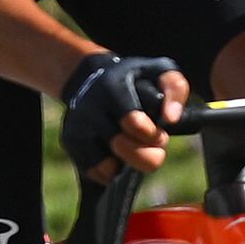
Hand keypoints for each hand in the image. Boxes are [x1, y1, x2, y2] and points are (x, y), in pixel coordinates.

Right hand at [61, 52, 187, 178]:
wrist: (89, 77)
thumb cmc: (133, 79)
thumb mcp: (158, 71)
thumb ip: (174, 89)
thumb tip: (170, 119)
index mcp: (113, 89)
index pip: (134, 122)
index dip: (153, 136)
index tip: (158, 134)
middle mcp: (90, 108)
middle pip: (121, 148)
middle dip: (145, 155)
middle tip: (152, 146)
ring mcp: (77, 127)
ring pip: (107, 167)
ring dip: (128, 164)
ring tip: (134, 149)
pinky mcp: (70, 142)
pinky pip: (95, 172)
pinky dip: (112, 171)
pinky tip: (118, 156)